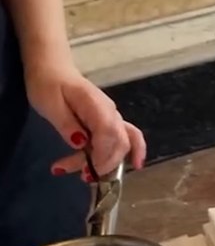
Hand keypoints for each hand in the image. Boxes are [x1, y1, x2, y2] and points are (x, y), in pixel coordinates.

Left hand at [25, 62, 145, 179]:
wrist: (52, 69)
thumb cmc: (47, 85)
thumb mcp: (49, 103)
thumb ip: (67, 123)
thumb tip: (81, 143)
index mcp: (95, 106)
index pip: (108, 133)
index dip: (101, 155)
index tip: (87, 170)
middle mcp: (110, 112)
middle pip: (119, 142)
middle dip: (104, 163)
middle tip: (82, 176)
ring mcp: (112, 116)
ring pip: (122, 143)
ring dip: (110, 162)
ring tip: (89, 175)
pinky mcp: (109, 121)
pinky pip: (128, 137)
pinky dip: (133, 152)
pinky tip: (136, 164)